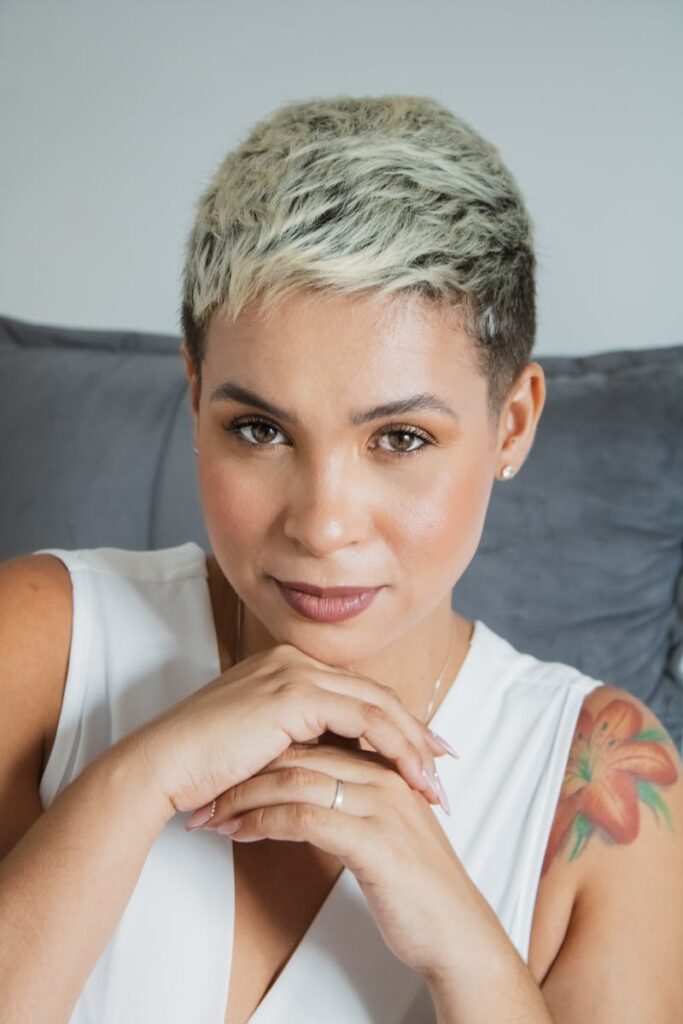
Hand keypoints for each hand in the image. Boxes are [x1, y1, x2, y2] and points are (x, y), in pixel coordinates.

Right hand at [129, 644, 445, 817]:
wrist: (160, 767)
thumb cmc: (201, 767)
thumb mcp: (260, 746)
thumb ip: (296, 741)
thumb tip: (334, 763)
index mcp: (285, 666)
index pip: (355, 692)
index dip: (395, 722)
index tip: (425, 752)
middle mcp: (293, 659)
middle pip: (373, 693)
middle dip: (416, 732)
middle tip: (446, 765)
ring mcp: (293, 672)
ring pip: (376, 702)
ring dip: (413, 743)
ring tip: (435, 781)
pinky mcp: (293, 693)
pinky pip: (363, 717)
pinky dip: (394, 744)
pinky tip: (411, 773)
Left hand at [194, 741, 490, 979]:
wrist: (456, 930)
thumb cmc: (416, 883)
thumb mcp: (383, 825)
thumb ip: (353, 797)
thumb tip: (303, 787)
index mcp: (386, 763)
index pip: (314, 736)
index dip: (265, 750)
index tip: (228, 768)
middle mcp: (384, 774)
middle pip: (300, 752)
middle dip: (246, 769)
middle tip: (207, 788)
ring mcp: (381, 804)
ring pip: (297, 779)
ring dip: (246, 796)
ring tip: (214, 813)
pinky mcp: (374, 840)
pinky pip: (306, 818)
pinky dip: (264, 822)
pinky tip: (240, 832)